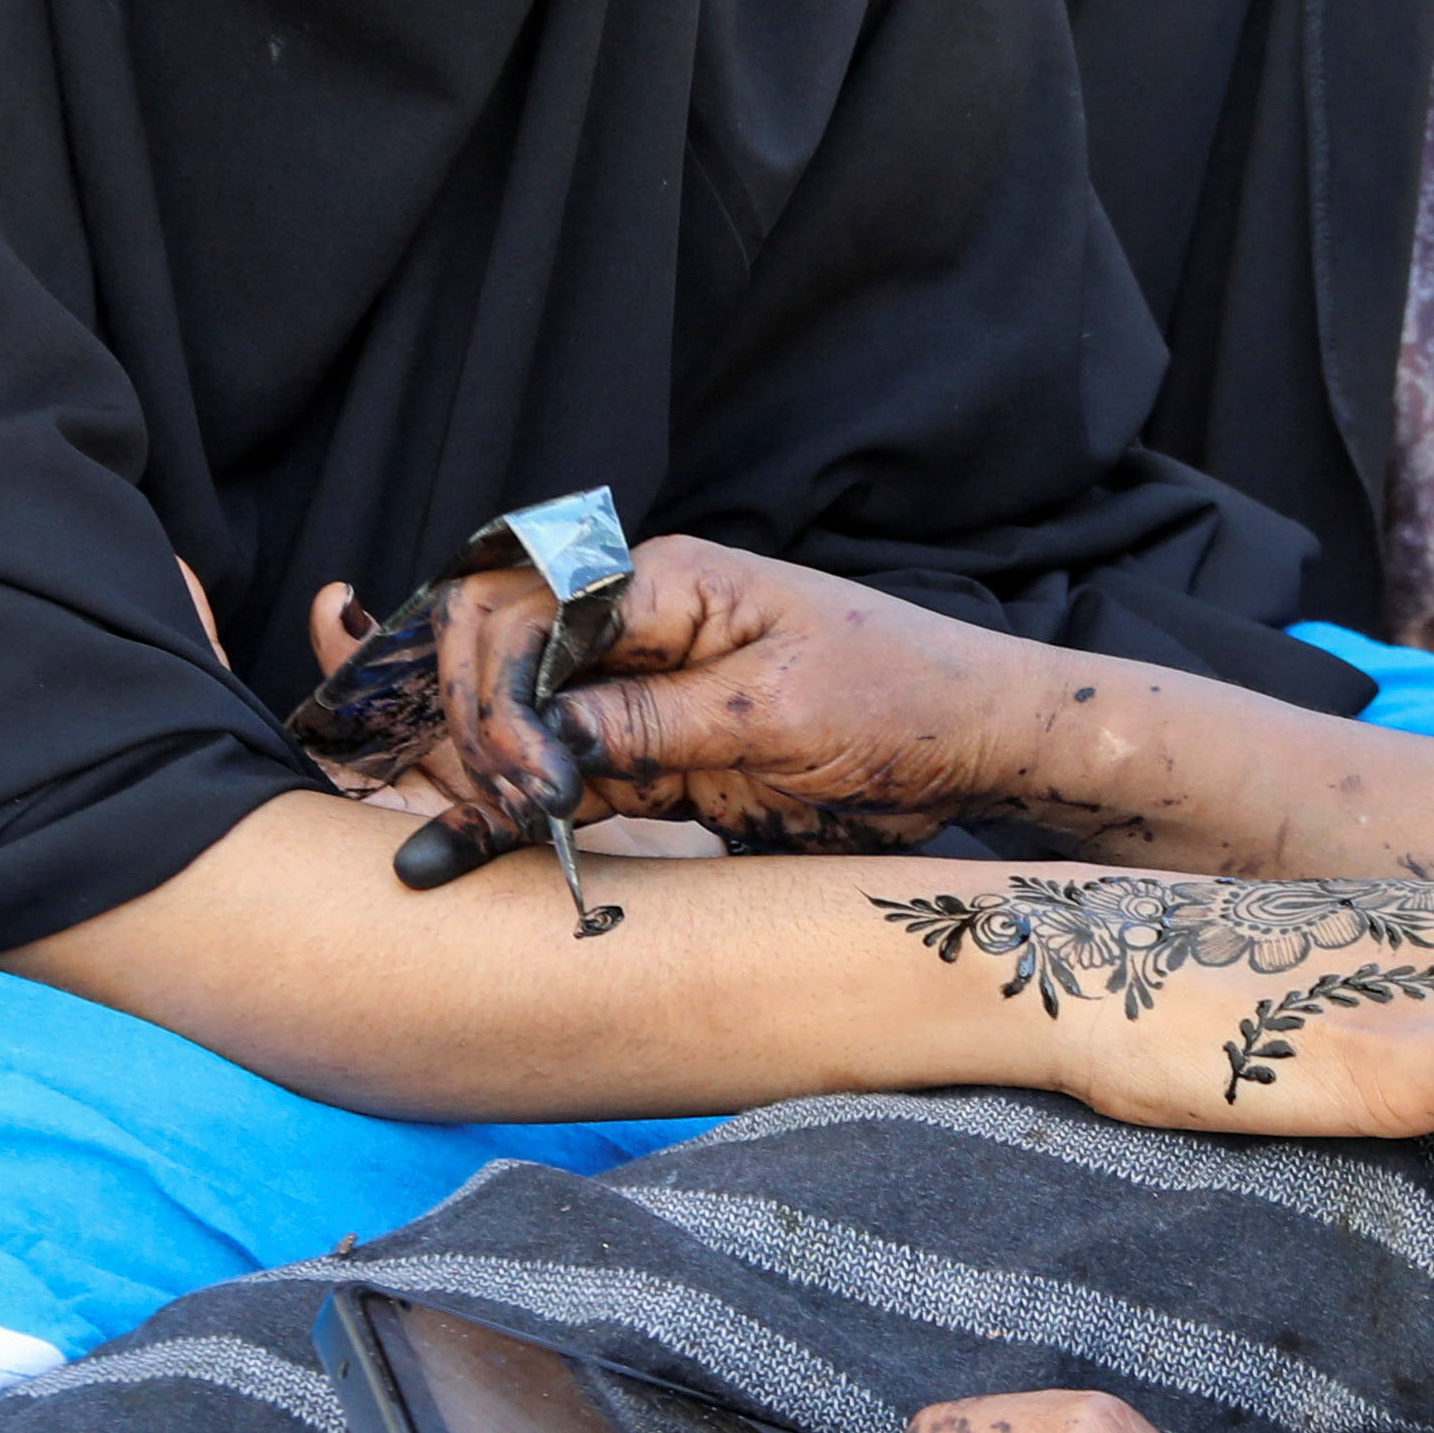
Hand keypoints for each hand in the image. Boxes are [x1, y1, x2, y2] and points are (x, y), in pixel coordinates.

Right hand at [360, 537, 1046, 879]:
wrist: (973, 742)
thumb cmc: (901, 701)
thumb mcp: (779, 715)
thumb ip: (656, 722)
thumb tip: (549, 739)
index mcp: (665, 582)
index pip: (530, 611)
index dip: (506, 693)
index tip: (535, 778)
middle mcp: (636, 623)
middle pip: (496, 642)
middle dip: (478, 718)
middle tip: (515, 803)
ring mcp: (639, 688)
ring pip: (515, 711)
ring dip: (485, 767)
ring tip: (492, 834)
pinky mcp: (650, 753)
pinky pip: (560, 772)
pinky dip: (511, 808)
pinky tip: (461, 851)